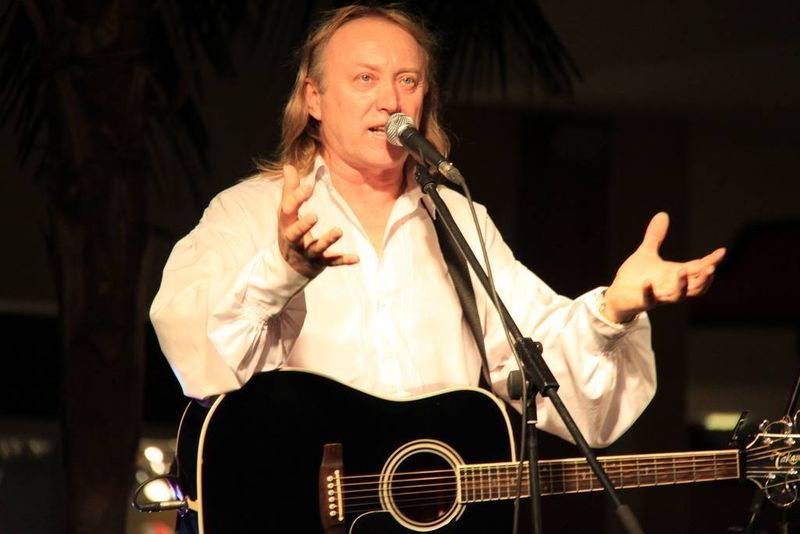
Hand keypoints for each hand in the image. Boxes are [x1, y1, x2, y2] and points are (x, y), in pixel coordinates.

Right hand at [277, 164, 358, 277]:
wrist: (288, 266)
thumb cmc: (290, 231)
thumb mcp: (287, 212)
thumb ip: (290, 190)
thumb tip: (288, 165)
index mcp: (286, 224)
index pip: (288, 211)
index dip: (296, 199)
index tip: (308, 187)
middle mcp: (294, 240)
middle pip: (295, 234)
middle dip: (303, 226)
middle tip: (315, 215)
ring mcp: (307, 253)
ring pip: (316, 249)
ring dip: (327, 241)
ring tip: (339, 230)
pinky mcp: (320, 263)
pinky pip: (331, 263)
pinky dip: (343, 261)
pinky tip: (356, 258)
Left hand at [603, 212, 725, 322]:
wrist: (617, 294)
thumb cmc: (635, 276)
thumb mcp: (646, 252)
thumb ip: (655, 236)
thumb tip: (662, 214)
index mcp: (675, 275)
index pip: (698, 268)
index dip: (711, 261)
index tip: (722, 251)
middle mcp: (671, 287)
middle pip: (696, 287)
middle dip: (704, 278)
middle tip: (711, 268)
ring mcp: (658, 296)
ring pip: (678, 296)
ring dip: (682, 285)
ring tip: (683, 271)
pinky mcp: (644, 302)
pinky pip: (648, 299)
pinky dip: (649, 292)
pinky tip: (647, 282)